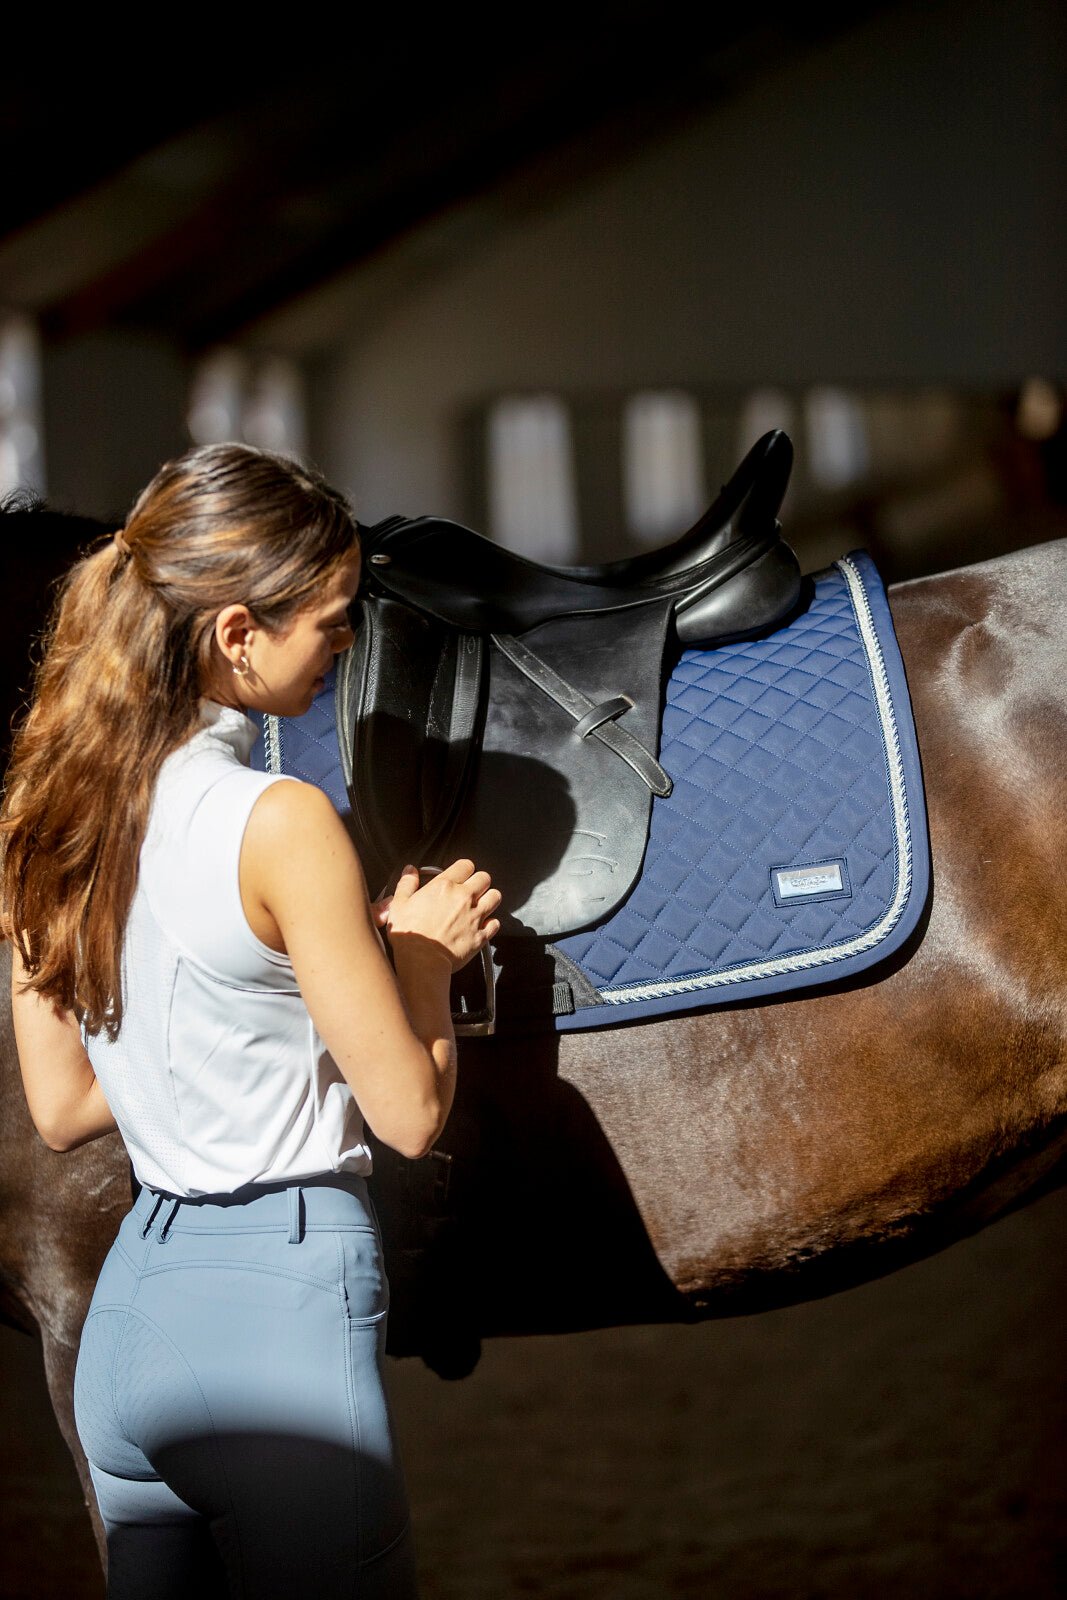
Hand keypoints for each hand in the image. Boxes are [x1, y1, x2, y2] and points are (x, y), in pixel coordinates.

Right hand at [380, 861, 500, 972]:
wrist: (422, 961)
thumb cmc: (409, 934)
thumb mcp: (399, 904)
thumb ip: (407, 883)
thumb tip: (410, 870)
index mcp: (444, 886)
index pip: (466, 865)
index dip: (464, 869)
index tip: (460, 876)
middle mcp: (464, 898)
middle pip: (484, 878)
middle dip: (479, 882)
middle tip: (471, 890)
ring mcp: (475, 916)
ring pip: (495, 897)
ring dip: (489, 899)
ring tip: (480, 905)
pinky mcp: (481, 935)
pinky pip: (496, 923)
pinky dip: (491, 924)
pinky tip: (481, 926)